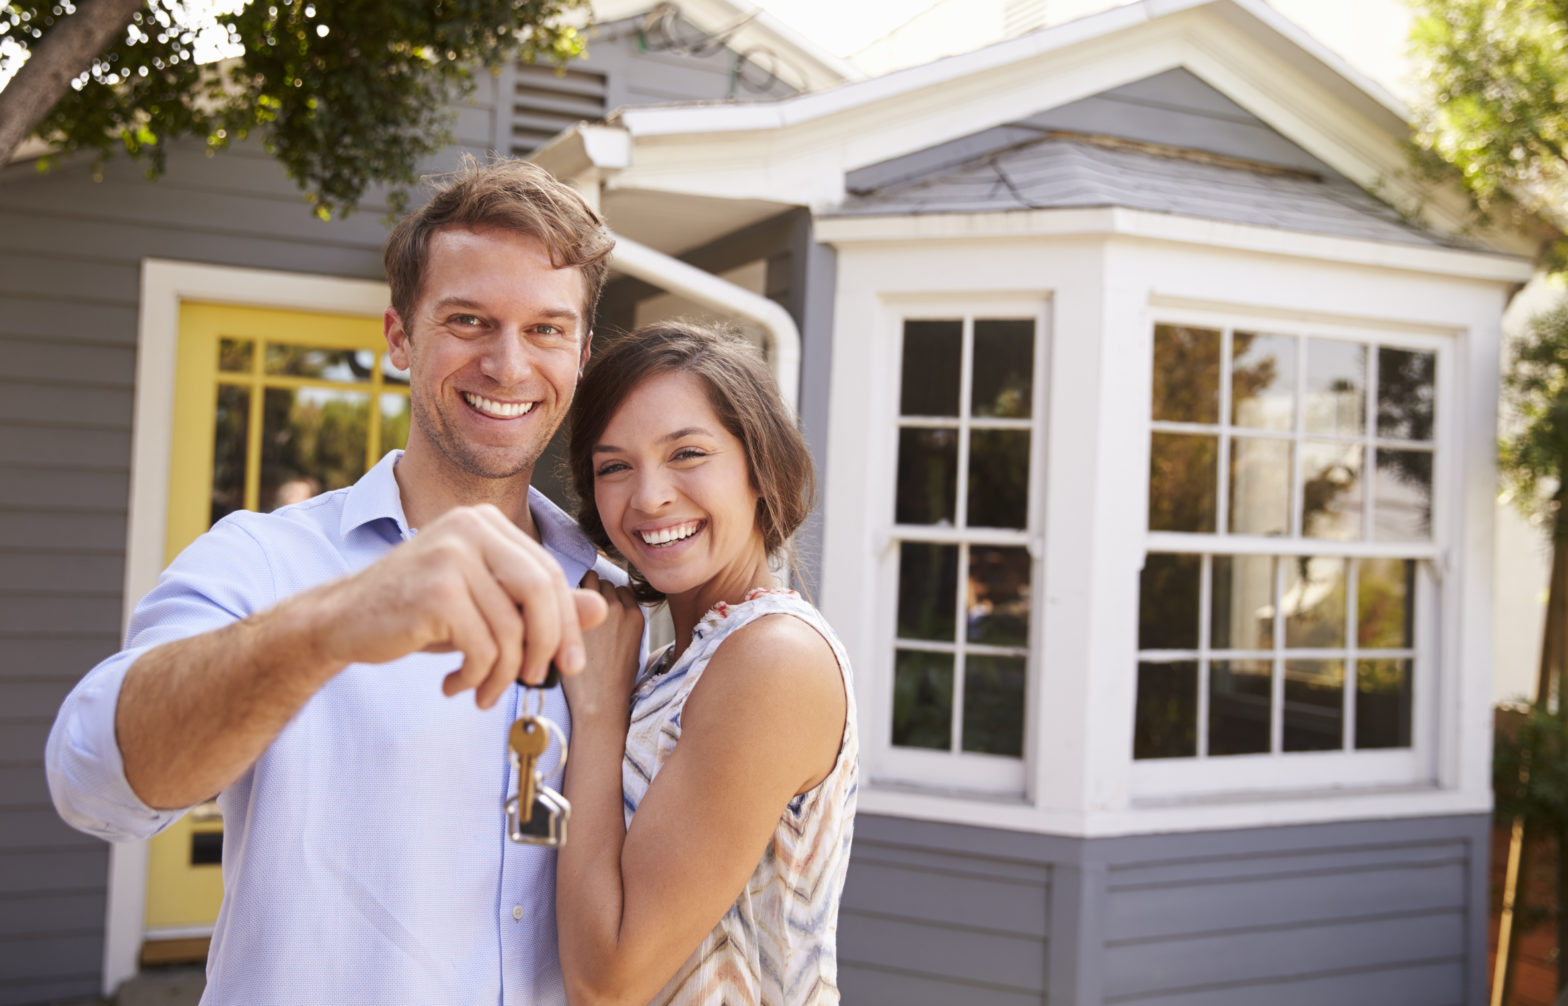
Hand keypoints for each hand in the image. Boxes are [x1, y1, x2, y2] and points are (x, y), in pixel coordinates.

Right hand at [307, 504, 608, 707]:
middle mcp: (470, 527)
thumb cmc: (418, 613)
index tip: (568, 664)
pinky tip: (455, 686)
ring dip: (505, 674)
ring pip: (512, 628)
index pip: (549, 573)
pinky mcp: (435, 590)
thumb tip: (600, 609)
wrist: (340, 621)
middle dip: (548, 645)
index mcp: (486, 522)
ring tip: (484, 692)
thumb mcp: (484, 606)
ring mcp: (451, 554)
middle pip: (541, 593)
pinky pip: (484, 647)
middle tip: (537, 681)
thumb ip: (539, 605)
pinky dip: (478, 677)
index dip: (567, 623)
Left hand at [564, 570, 643, 720]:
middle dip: (593, 591)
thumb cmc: (612, 680)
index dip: (608, 598)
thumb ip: (623, 624)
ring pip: (590, 580)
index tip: (596, 610)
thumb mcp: (632, 648)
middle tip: (579, 610)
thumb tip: (608, 610)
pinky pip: (574, 589)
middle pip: (605, 582)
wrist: (599, 700)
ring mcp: (600, 609)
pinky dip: (567, 596)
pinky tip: (561, 611)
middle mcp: (621, 608)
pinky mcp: (580, 613)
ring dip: (580, 590)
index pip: (621, 589)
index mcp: (637, 616)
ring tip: (568, 608)